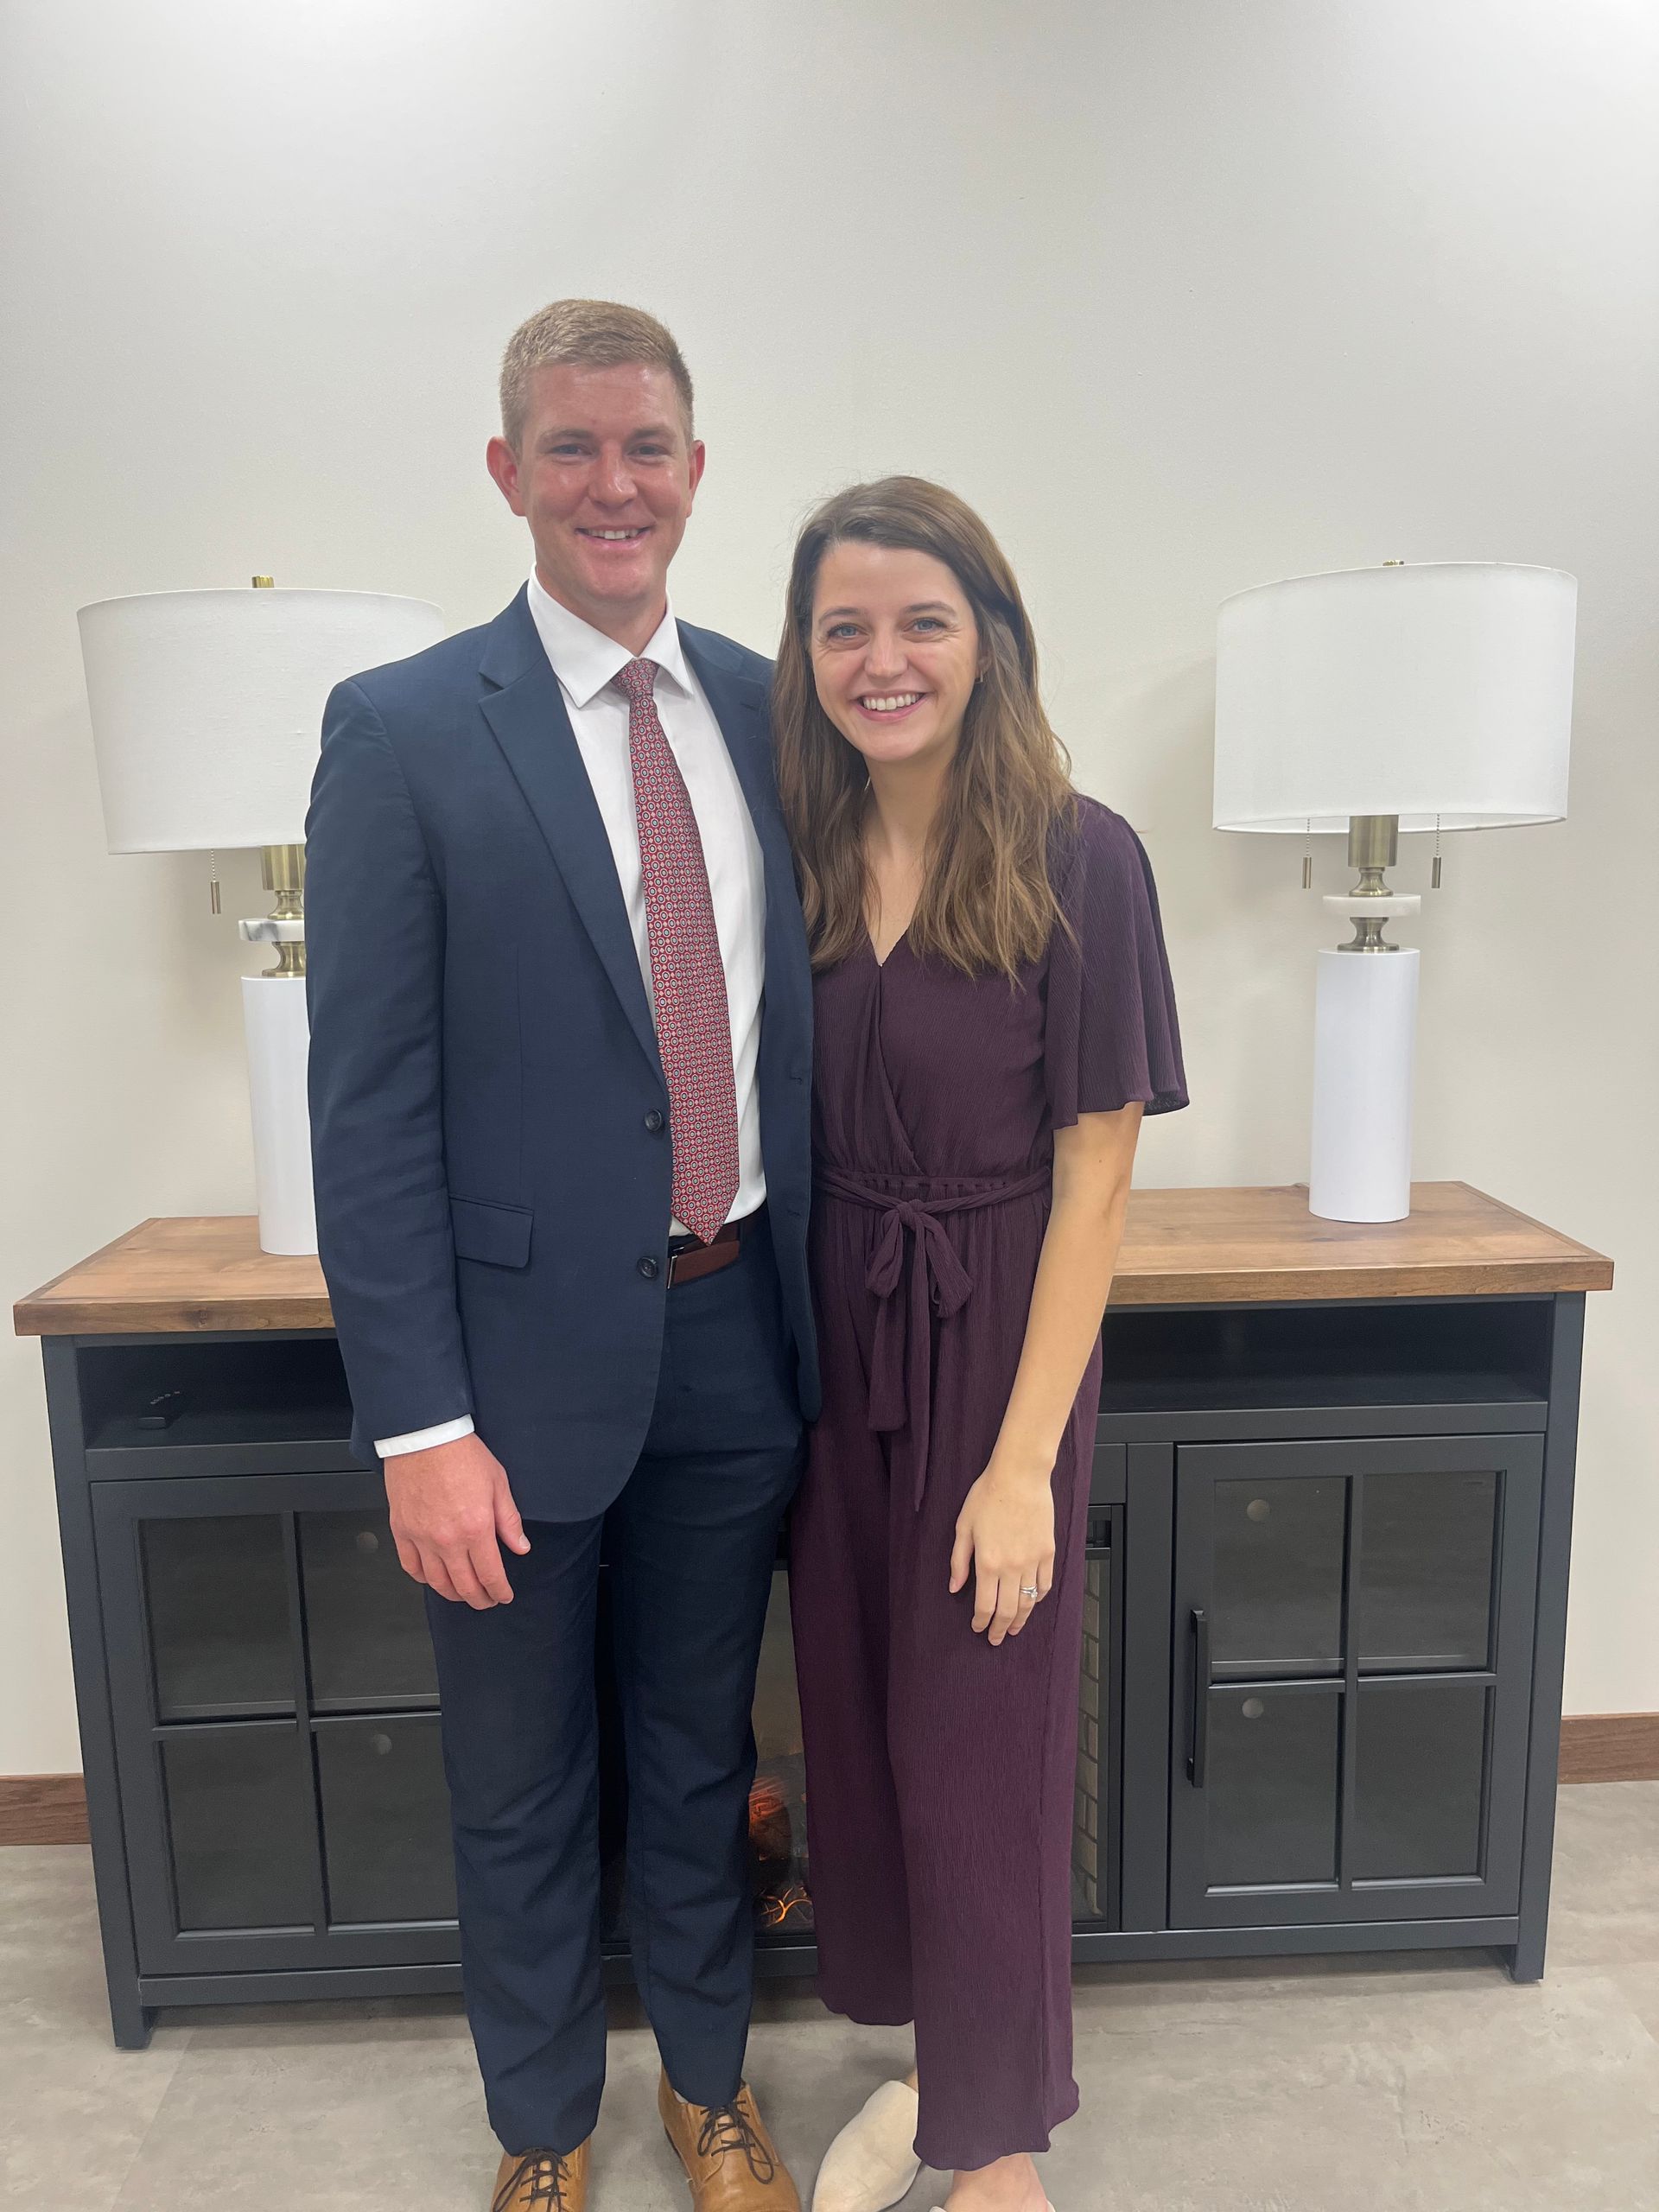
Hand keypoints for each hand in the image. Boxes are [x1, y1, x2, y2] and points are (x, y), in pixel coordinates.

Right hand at [384, 1431, 529, 1608]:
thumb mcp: (498, 1483)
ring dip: (452, 1594)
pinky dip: (423, 1578)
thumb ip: (509, 1520)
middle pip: (464, 1586)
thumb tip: (520, 1547)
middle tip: (486, 1601)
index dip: (499, 1591)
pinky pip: (411, 1567)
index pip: (490, 1575)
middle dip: (479, 1599)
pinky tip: (432, 1578)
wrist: (424, 1437)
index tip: (503, 1595)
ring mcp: (421, 1538)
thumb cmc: (461, 1454)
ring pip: (436, 1582)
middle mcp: (447, 1540)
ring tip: (463, 1594)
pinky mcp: (402, 1531)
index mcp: (476, 1528)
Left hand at [948, 1458, 1055, 1645]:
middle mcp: (1012, 1567)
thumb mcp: (963, 1527)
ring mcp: (1033, 1561)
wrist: (1019, 1476)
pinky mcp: (1048, 1553)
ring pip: (1029, 1602)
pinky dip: (1039, 1598)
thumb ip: (959, 1561)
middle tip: (996, 1638)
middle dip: (1000, 1629)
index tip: (977, 1628)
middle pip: (1008, 1611)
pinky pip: (1045, 1584)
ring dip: (1021, 1620)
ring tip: (1015, 1628)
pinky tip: (1032, 1602)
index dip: (980, 1622)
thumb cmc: (988, 1496)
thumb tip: (954, 1587)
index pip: (985, 1605)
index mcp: (988, 1563)